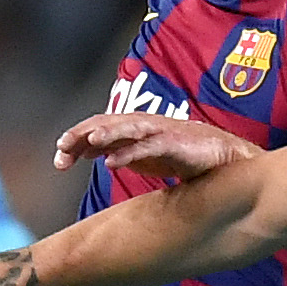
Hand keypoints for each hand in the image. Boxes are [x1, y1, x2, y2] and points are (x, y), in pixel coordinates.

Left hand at [53, 113, 257, 182]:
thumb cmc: (189, 157)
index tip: (58, 157)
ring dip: (104, 135)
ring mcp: (164, 133)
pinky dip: (129, 153)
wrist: (228, 162)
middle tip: (60, 148)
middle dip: (82, 134)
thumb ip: (123, 152)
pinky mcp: (179, 145)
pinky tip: (111, 162)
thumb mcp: (149, 157)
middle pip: (108, 124)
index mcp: (137, 129)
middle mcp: (147, 126)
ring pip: (128, 129)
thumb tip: (94, 156)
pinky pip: (150, 148)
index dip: (78, 139)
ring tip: (84, 143)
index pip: (101, 128)